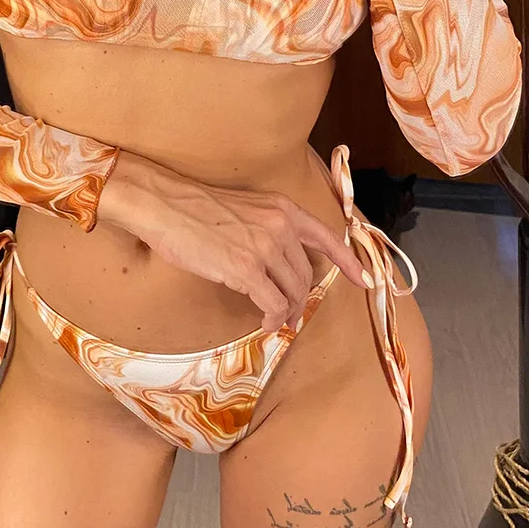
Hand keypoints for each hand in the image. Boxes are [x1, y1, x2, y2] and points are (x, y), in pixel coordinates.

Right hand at [96, 150, 371, 332]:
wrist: (164, 204)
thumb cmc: (194, 208)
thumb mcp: (243, 208)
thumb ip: (265, 229)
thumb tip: (273, 262)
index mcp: (282, 208)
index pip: (326, 236)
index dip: (348, 261)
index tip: (364, 279)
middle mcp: (280, 226)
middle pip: (305, 273)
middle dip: (300, 298)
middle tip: (290, 314)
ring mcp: (265, 248)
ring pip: (292, 291)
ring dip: (286, 311)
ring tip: (276, 321)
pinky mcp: (246, 269)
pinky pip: (272, 303)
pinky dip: (272, 317)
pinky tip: (266, 323)